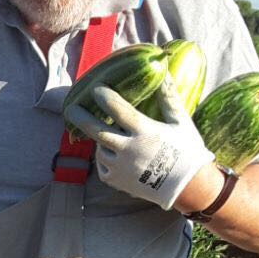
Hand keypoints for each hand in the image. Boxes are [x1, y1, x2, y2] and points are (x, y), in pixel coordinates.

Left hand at [64, 74, 214, 209]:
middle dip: (80, 117)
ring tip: (111, 133)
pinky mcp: (116, 181)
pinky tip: (115, 152)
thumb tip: (163, 70)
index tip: (96, 88)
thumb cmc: (187, 151)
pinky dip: (105, 156)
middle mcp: (128, 150)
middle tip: (70, 107)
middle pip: (96, 130)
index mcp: (145, 132)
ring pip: (100, 147)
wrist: (188, 187)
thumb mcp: (180, 121)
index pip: (118, 110)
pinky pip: (102, 165)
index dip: (104, 97)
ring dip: (102, 138)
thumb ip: (168, 97)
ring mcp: (120, 168)